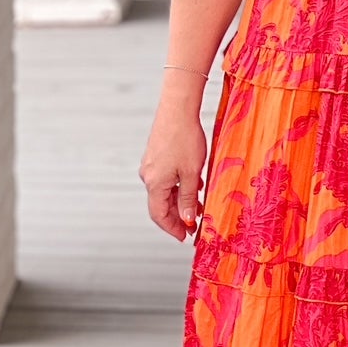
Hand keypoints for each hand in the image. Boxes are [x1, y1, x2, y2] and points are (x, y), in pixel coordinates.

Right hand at [139, 88, 208, 242]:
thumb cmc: (185, 139)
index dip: (172, 228)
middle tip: (195, 225)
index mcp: (154, 184)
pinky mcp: (155, 157)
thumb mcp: (192, 174)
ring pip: (165, 191)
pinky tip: (194, 185)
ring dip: (181, 201)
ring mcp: (150, 166)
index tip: (185, 237)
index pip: (159, 215)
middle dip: (178, 216)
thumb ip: (188, 199)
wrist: (177, 109)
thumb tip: (186, 219)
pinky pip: (166, 179)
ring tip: (199, 206)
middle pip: (161, 205)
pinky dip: (179, 187)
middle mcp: (148, 176)